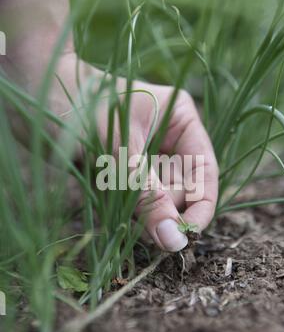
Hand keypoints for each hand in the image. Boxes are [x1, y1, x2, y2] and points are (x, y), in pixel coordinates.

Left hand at [12, 52, 218, 251]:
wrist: (30, 91)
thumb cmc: (78, 106)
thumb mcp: (118, 150)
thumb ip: (148, 196)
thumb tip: (174, 240)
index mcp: (179, 120)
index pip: (204, 170)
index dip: (201, 206)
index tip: (187, 237)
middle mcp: (166, 138)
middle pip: (182, 189)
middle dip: (164, 208)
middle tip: (139, 219)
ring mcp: (143, 155)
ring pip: (157, 198)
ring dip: (141, 210)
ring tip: (113, 195)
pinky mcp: (121, 170)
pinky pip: (133, 200)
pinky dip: (122, 207)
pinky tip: (104, 193)